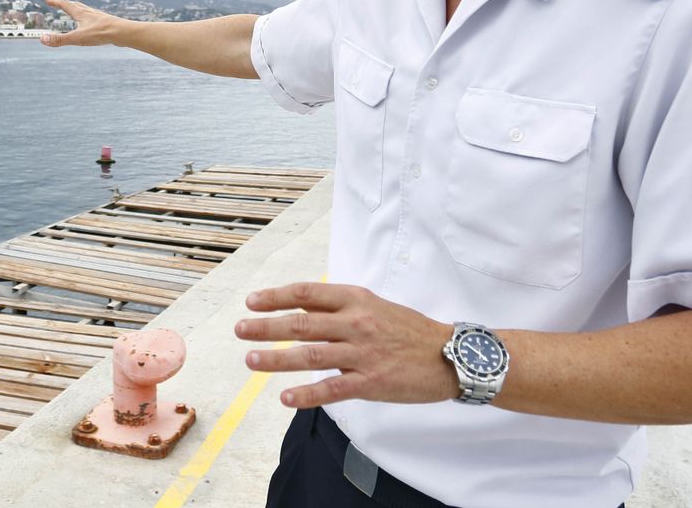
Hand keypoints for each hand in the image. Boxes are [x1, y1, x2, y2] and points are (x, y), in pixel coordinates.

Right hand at [41, 0, 123, 46]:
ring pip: (85, 11)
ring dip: (77, 9)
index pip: (65, 5)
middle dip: (64, 4)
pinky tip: (91, 23)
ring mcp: (98, 17)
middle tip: (57, 2)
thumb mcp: (77, 38)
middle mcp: (89, 12)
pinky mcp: (106, 23)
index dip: (55, 2)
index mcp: (81, 13)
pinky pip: (94, 18)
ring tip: (75, 10)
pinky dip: (88, 18)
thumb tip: (42, 39)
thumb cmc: (101, 34)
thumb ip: (60, 39)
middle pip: (74, 5)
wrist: (123, 32)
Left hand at [235, 282, 456, 406]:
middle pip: (303, 323)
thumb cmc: (409, 330)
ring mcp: (363, 354)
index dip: (276, 297)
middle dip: (266, 326)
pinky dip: (308, 395)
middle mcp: (357, 323)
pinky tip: (286, 398)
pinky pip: (333, 389)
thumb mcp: (374, 305)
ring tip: (251, 360)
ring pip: (312, 355)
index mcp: (357, 300)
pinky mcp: (372, 383)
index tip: (252, 302)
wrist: (450, 356)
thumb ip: (339, 306)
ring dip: (277, 358)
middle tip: (240, 329)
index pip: (308, 293)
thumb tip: (300, 304)